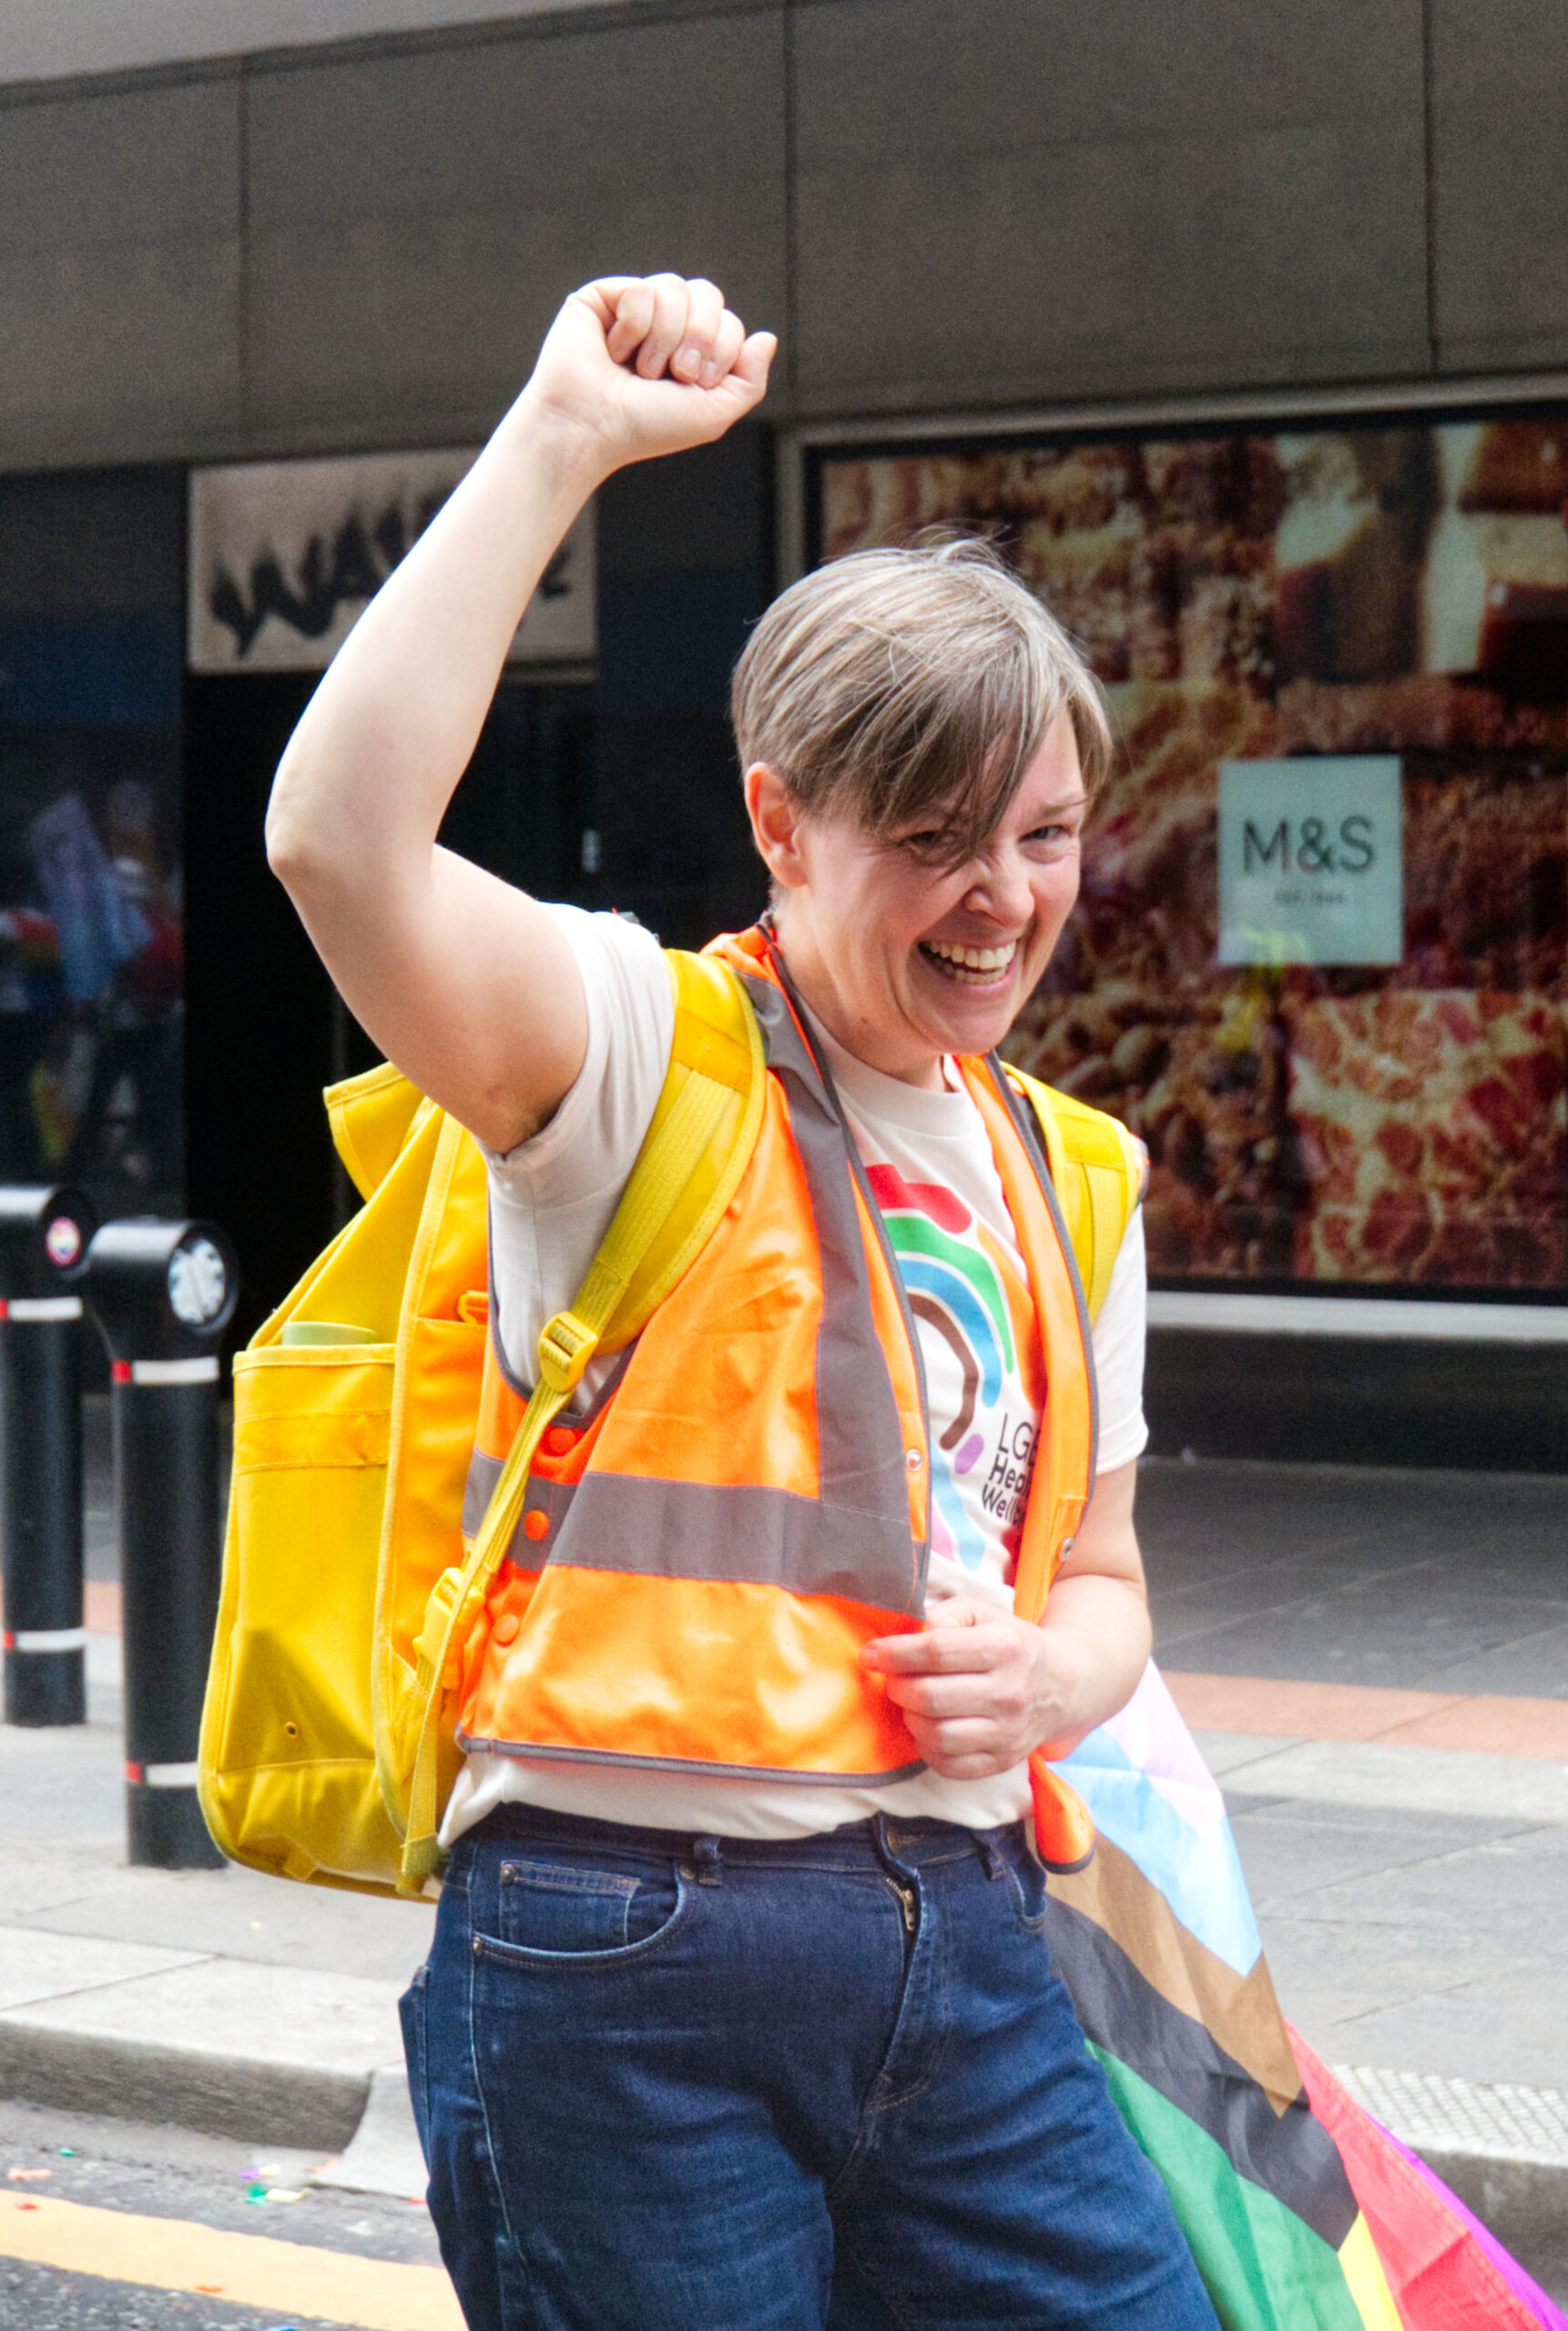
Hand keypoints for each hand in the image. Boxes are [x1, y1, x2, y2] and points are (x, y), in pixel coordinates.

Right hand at [520, 273, 775, 474]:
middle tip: (676, 373)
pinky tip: (612, 352)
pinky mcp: (603, 297)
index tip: (694, 383)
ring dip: (664, 337)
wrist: (593, 427)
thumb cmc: (647, 426)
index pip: (729, 322)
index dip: (722, 350)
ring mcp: (634, 308)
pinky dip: (633, 328)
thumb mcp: (714, 413)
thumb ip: (750, 380)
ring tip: (640, 369)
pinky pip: (641, 289)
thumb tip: (767, 337)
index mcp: (692, 349)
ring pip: (675, 286)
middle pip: (707, 293)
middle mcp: (665, 324)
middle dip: (699, 337)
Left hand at [861, 1598, 1085, 1779]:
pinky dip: (927, 1747)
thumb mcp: (983, 1614)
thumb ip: (944, 1615)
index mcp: (1004, 1647)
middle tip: (893, 1679)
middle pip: (930, 1697)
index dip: (895, 1654)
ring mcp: (1008, 1732)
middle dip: (897, 1686)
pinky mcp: (1003, 1761)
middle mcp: (1009, 1692)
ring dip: (910, 1718)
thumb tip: (910, 1635)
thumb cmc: (1011, 1643)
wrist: (1064, 1685)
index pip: (936, 1652)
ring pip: (937, 1734)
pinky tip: (928, 1727)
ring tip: (911, 1703)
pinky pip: (949, 1764)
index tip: (870, 1654)